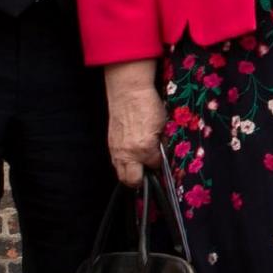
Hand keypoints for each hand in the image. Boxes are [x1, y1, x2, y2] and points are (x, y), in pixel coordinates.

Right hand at [104, 62, 166, 184]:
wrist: (128, 92)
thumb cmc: (147, 105)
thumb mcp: (162, 126)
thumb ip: (160, 144)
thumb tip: (160, 153)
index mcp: (144, 149)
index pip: (154, 166)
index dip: (159, 163)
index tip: (160, 158)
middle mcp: (128, 153)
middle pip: (132, 180)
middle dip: (141, 179)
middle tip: (148, 171)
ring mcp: (117, 150)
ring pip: (121, 174)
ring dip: (130, 173)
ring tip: (139, 166)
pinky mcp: (110, 144)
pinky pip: (116, 162)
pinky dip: (123, 163)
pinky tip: (130, 156)